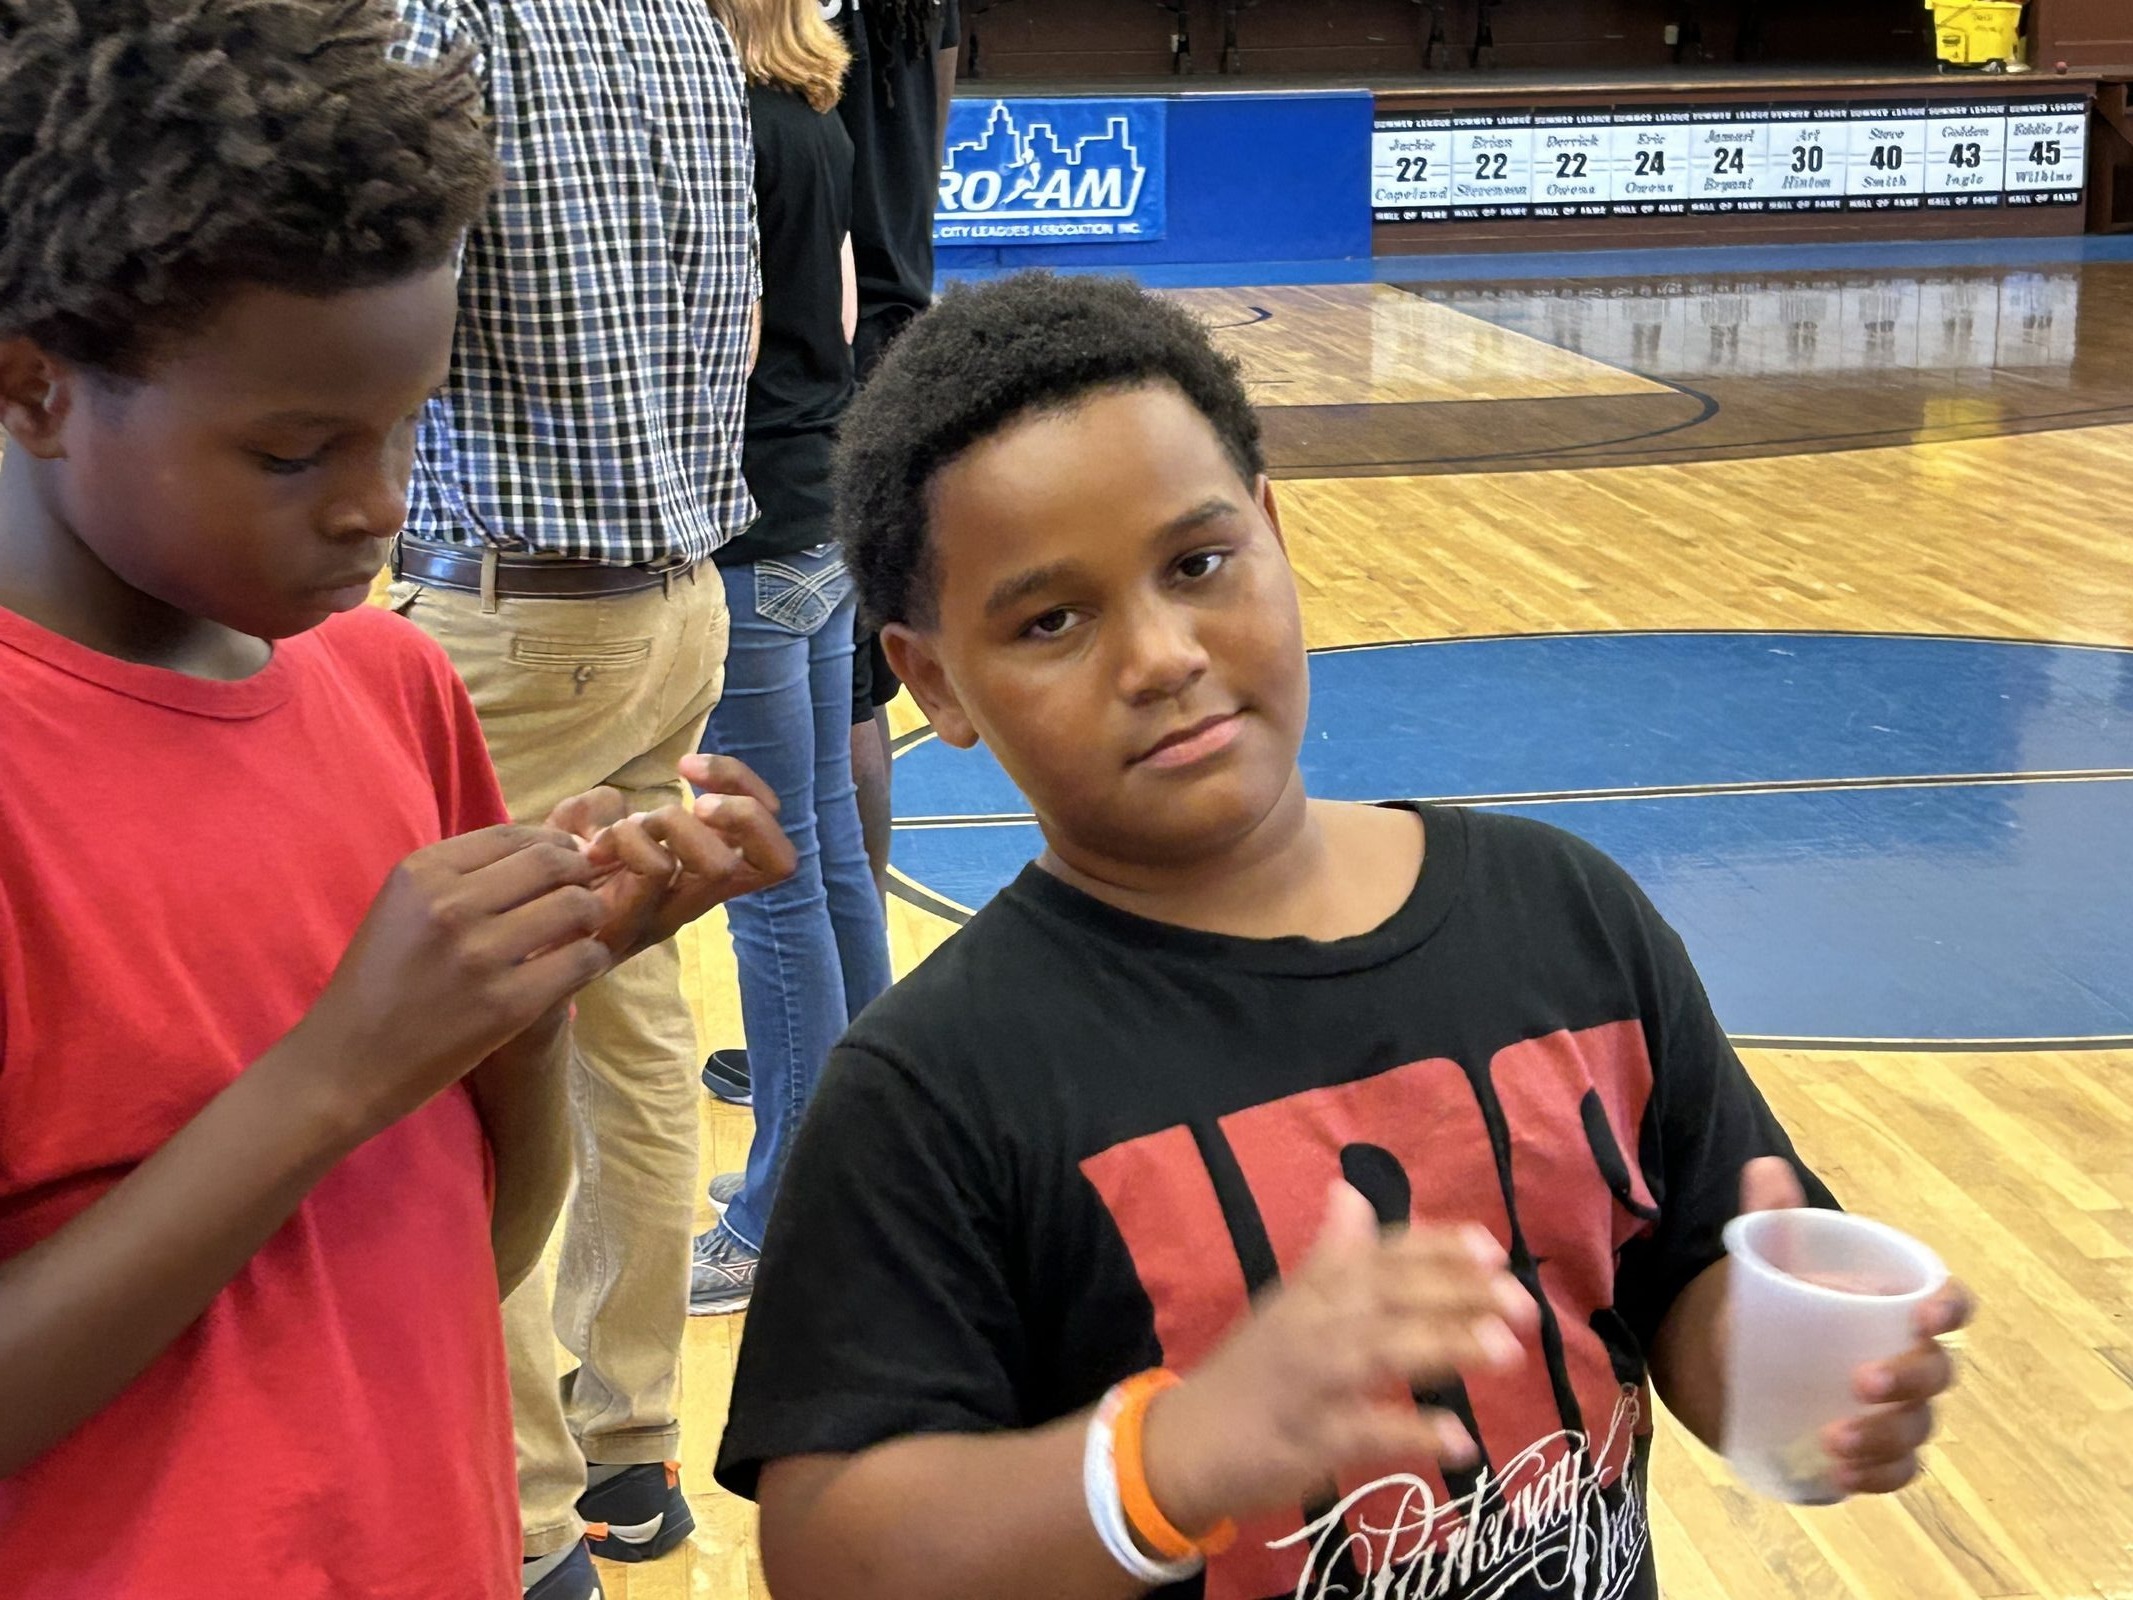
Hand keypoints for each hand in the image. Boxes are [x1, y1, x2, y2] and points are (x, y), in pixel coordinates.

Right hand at [290, 826, 614, 1138]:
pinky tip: (580, 964)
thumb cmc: (379, 983)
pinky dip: (592, 957)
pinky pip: (581, 960)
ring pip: (575, 906)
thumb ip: (462, 876)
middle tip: (588, 887)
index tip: (568, 857)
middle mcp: (451, 904)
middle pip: (552, 862)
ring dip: (592, 913)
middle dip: (581, 870)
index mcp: (421, 872)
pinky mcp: (508, 1004)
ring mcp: (481, 954)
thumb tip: (542, 848)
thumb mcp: (403, 907)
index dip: (553, 841)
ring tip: (584, 928)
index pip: (512, 834)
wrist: (345, 1065)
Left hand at [546, 754, 795, 963]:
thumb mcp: (576, 833)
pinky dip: (630, 839)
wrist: (506, 956)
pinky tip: (593, 847)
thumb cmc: (546, 885)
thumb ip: (598, 811)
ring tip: (629, 828)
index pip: (773, 842)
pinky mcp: (631, 928)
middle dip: (738, 806)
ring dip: (675, 823)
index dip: (750, 793)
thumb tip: (615, 809)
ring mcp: (668, 916)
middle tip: (691, 799)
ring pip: (718, 865)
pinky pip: (657, 871)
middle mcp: (698, 898)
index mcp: (697, 873)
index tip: (692, 771)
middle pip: (781, 859)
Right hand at [1141, 1181, 1535, 1534]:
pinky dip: (1410, 1433)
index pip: (1381, 1255)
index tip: (1490, 1247)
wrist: (1187, 1441)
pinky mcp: (1309, 1440)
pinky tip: (1460, 1440)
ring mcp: (1312, 1381)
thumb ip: (1331, 1253)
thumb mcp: (1289, 1303)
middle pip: (1390, 1297)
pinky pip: (1364, 1432)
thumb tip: (1350, 1192)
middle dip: (1457, 1294)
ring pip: (1381, 1354)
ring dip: (1444, 1347)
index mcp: (1315, 1289)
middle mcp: (1315, 1324)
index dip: (1436, 1248)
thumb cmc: (1252, 1370)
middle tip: (1522, 1303)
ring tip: (1507, 1351)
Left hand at [1735, 1158, 1973, 1495]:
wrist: (1750, 1356)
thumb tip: (1764, 1167)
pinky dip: (1877, 1477)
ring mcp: (1898, 1410)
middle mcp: (1910, 1358)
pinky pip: (1895, 1470)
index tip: (1925, 1314)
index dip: (1949, 1308)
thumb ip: (1773, 1217)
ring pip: (1916, 1428)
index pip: (1948, 1303)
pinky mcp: (1875, 1451)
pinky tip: (1843, 1477)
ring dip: (1884, 1438)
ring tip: (1833, 1441)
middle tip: (1860, 1381)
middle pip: (1935, 1372)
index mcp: (1899, 1305)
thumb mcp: (1772, 1259)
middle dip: (1908, 1379)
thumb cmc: (1783, 1301)